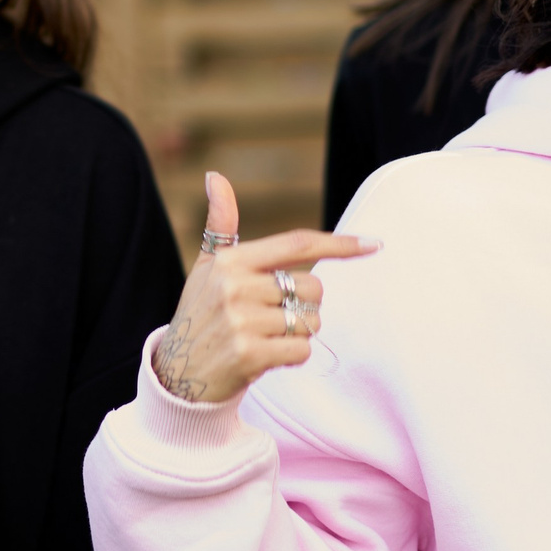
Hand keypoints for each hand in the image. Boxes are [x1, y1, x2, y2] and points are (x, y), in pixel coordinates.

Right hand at [151, 172, 377, 405]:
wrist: (177, 374)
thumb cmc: (201, 314)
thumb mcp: (207, 268)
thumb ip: (221, 225)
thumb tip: (215, 177)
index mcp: (230, 261)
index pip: (297, 244)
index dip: (339, 244)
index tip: (374, 244)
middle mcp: (235, 287)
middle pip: (313, 287)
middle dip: (306, 305)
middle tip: (273, 317)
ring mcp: (242, 322)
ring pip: (311, 321)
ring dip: (299, 333)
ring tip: (266, 337)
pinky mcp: (249, 354)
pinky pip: (302, 349)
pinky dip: (293, 356)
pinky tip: (266, 356)